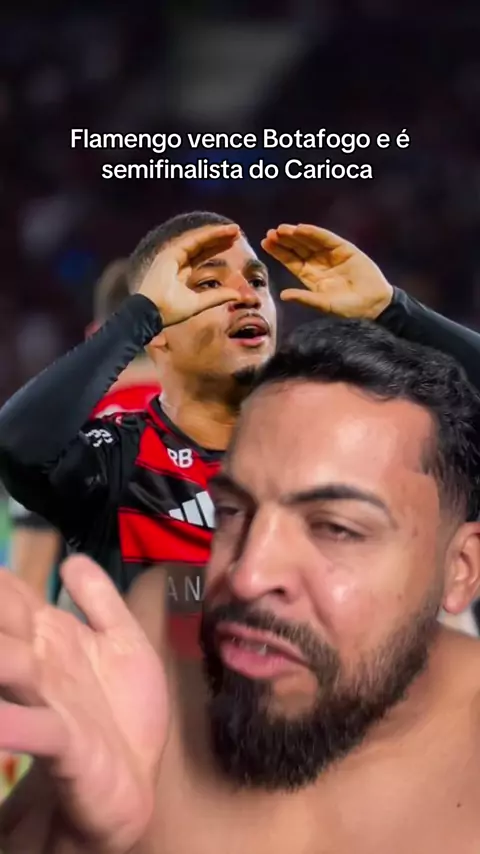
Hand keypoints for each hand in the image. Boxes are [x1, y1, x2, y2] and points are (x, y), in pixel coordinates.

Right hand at [0, 555, 167, 853]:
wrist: (138, 777)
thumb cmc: (122, 709)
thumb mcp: (122, 640)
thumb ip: (100, 599)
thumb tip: (72, 558)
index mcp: (51, 636)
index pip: (12, 594)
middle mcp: (39, 663)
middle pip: (5, 624)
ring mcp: (47, 701)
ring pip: (11, 666)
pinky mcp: (63, 742)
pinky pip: (35, 728)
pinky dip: (12, 723)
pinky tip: (0, 723)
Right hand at [138, 223, 240, 325]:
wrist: (150, 314)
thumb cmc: (170, 312)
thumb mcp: (199, 303)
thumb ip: (217, 297)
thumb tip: (238, 295)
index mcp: (180, 272)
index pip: (201, 256)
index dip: (216, 248)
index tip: (233, 243)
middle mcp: (175, 260)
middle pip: (201, 246)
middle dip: (219, 239)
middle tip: (237, 232)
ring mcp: (171, 255)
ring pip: (198, 240)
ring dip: (216, 233)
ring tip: (235, 229)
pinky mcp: (169, 253)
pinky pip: (193, 240)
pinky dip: (208, 235)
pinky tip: (222, 231)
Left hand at [262, 223, 392, 318]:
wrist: (374, 305)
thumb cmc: (348, 310)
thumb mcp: (323, 305)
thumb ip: (304, 298)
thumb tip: (282, 295)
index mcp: (311, 277)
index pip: (291, 261)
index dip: (279, 252)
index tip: (265, 243)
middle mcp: (319, 264)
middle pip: (297, 249)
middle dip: (284, 240)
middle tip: (270, 233)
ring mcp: (332, 255)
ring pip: (310, 241)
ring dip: (296, 235)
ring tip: (281, 230)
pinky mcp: (345, 249)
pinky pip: (327, 239)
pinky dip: (314, 233)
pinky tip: (301, 228)